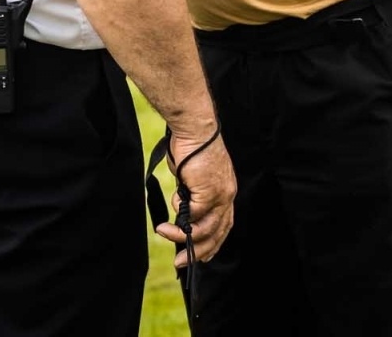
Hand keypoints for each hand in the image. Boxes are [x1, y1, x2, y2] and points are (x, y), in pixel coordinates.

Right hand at [155, 128, 235, 266]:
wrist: (196, 129)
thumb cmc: (192, 148)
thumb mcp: (192, 178)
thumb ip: (190, 196)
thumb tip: (180, 211)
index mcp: (226, 192)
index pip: (224, 225)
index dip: (213, 243)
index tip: (201, 256)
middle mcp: (227, 196)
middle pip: (217, 233)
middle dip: (198, 251)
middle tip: (179, 262)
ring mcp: (220, 195)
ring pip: (205, 229)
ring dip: (182, 236)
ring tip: (163, 233)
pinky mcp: (209, 192)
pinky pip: (193, 214)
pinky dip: (179, 217)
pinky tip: (169, 212)